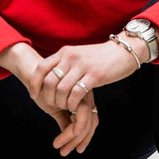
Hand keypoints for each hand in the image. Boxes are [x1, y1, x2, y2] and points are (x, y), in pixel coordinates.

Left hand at [29, 38, 145, 122]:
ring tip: (66, 107)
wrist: (123, 51)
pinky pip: (76, 94)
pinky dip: (73, 104)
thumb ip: (64, 64)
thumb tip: (50, 77)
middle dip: (49, 98)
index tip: (35, 96)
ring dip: (61, 103)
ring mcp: (82, 66)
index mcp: (65, 52)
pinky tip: (75, 107)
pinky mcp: (95, 75)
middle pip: (49, 82)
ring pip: (62, 90)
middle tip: (54, 106)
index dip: (34, 84)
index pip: (41, 68)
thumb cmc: (100, 57)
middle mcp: (71, 57)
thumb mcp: (78, 56)